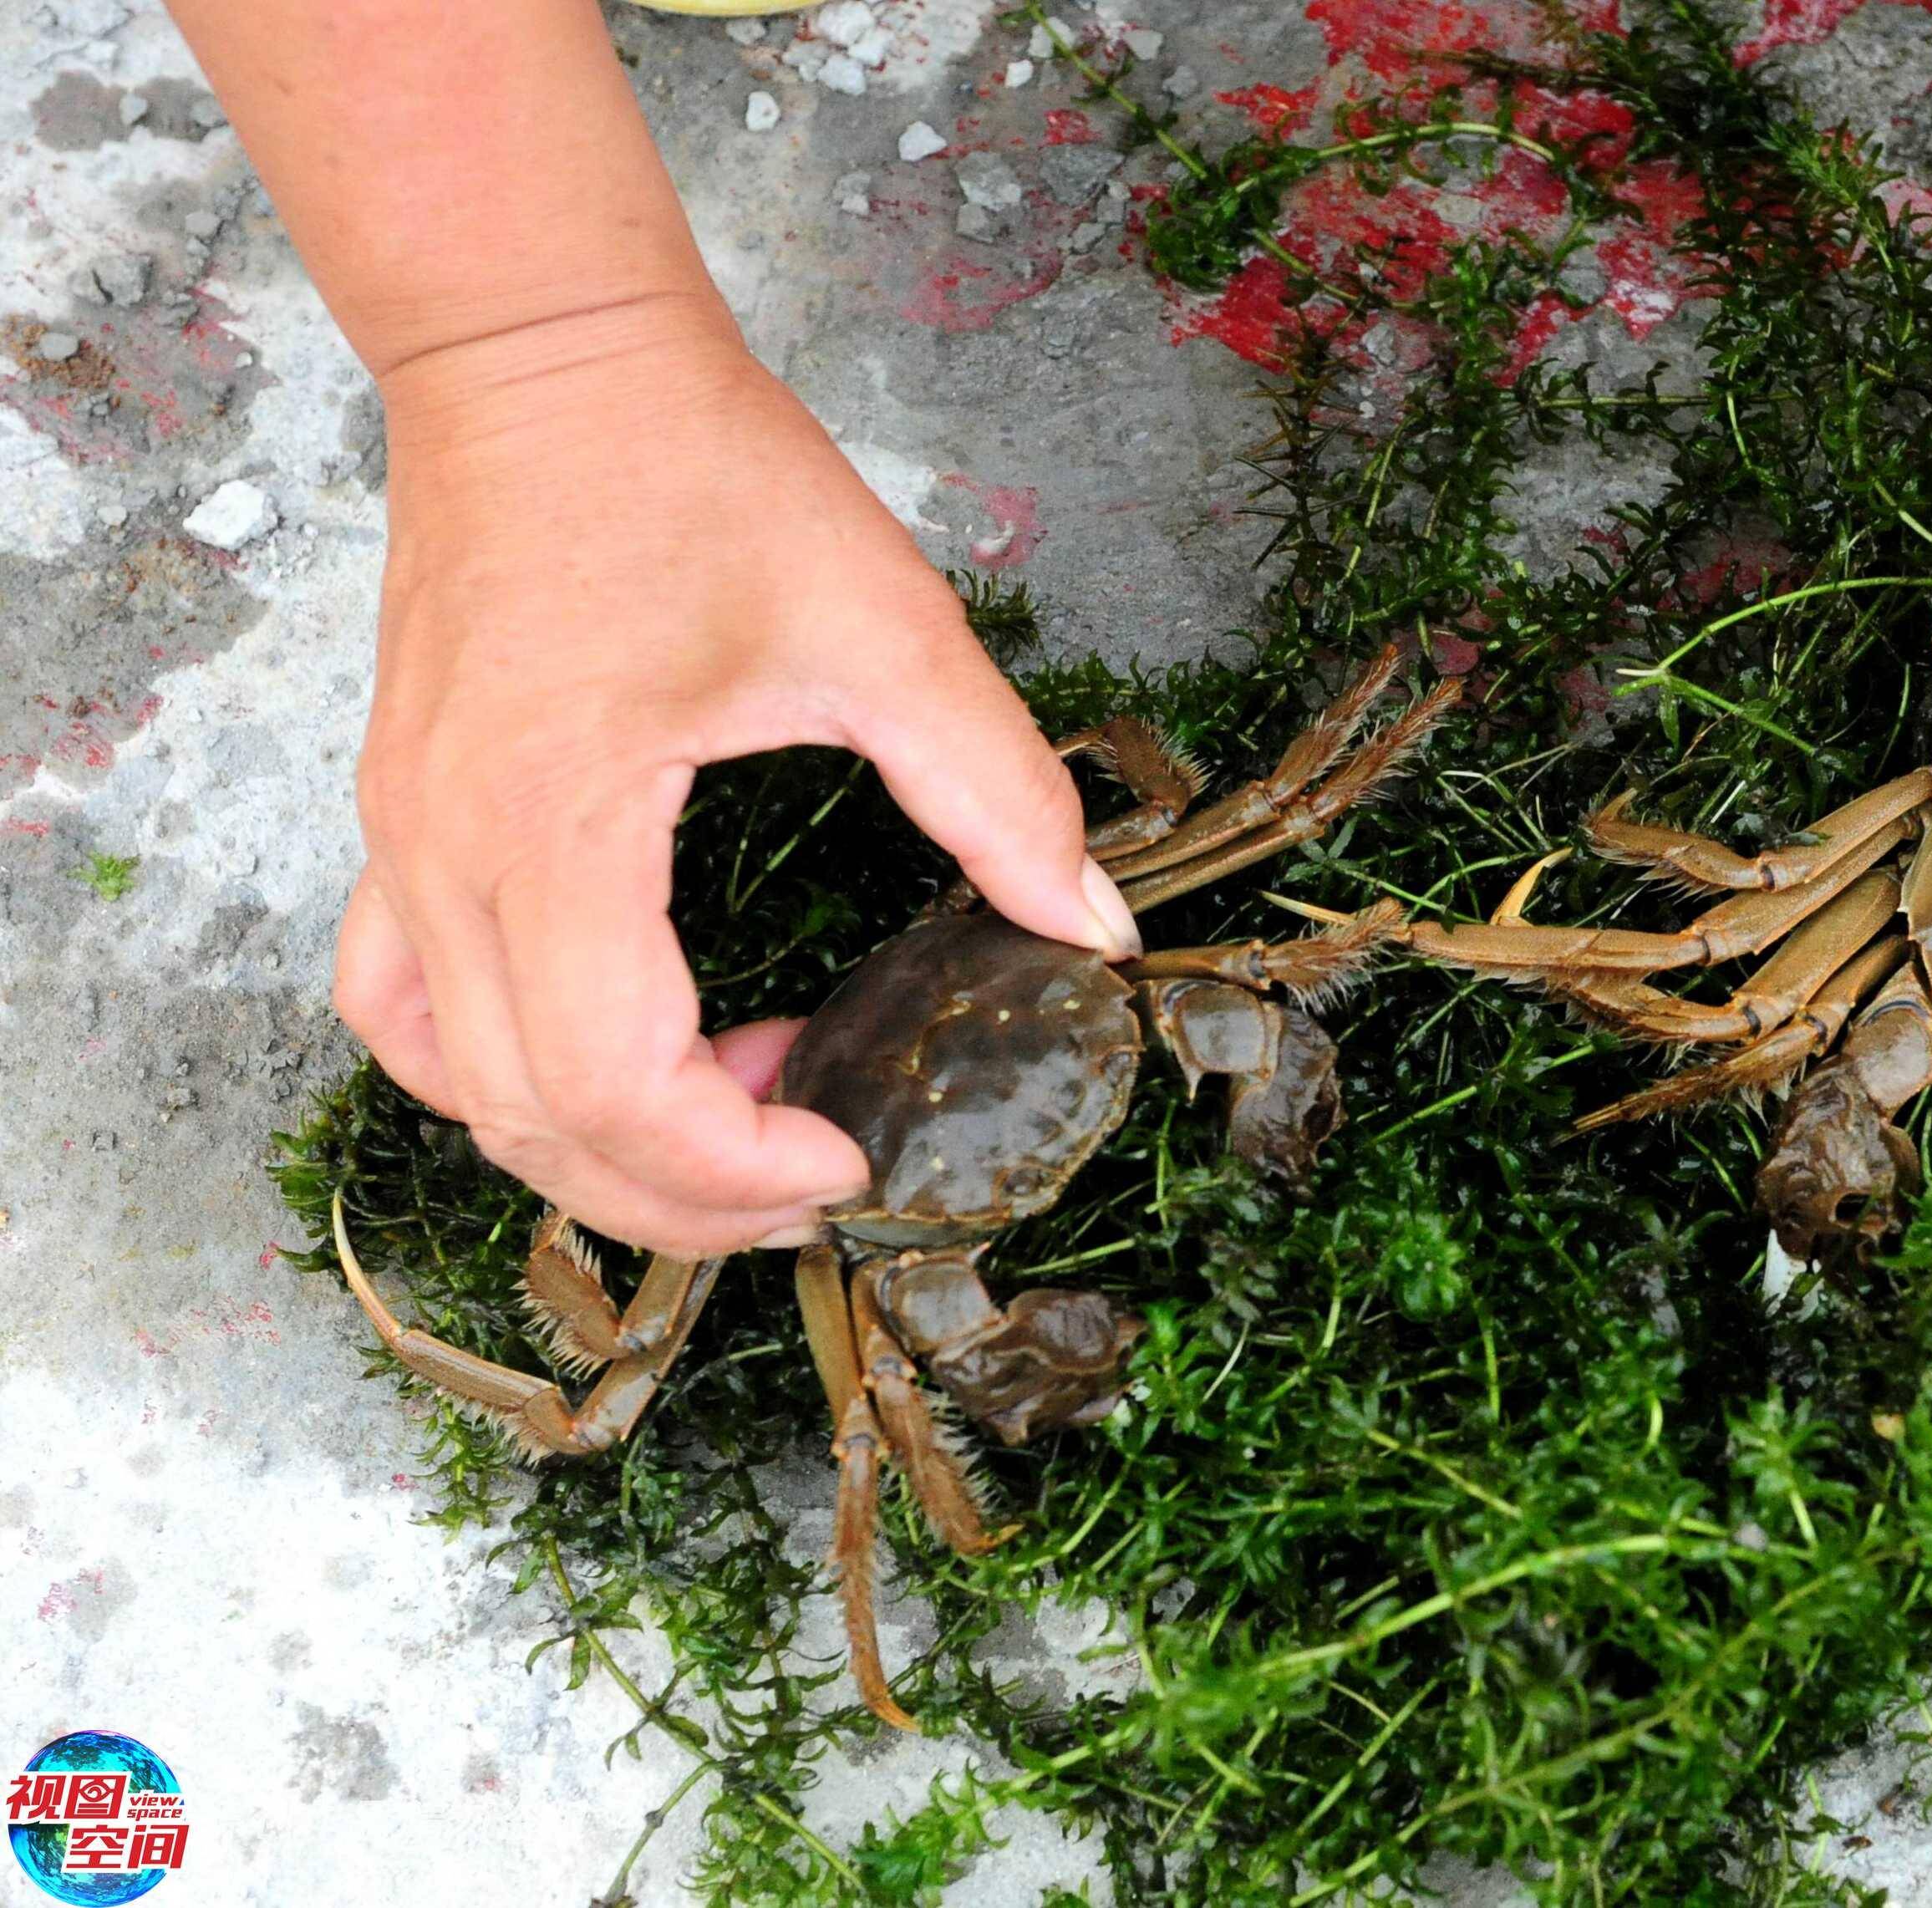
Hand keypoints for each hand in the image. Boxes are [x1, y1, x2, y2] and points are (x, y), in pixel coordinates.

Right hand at [338, 298, 1139, 1255]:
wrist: (544, 355)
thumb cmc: (695, 466)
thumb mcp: (889, 628)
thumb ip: (999, 793)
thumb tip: (1092, 927)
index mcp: (554, 818)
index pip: (616, 1083)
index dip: (739, 1160)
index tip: (852, 1151)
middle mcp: (446, 853)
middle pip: (532, 1119)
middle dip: (684, 1192)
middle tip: (819, 1176)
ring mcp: (404, 841)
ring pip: (459, 1084)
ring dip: (595, 1145)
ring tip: (739, 1120)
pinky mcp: (405, 820)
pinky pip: (409, 1006)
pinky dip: (505, 1071)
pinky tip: (619, 1054)